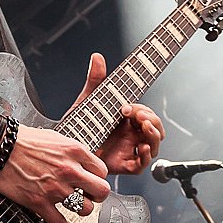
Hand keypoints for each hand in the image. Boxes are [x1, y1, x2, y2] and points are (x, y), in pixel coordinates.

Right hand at [0, 123, 110, 222]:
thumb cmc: (22, 140)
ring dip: (83, 210)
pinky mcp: (40, 202)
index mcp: (75, 152)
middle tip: (92, 197)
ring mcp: (56, 188)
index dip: (98, 177)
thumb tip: (80, 163)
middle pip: (101, 191)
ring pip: (86, 209)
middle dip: (98, 196)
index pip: (102, 171)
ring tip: (77, 208)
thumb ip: (72, 152)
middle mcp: (69, 170)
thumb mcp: (56, 138)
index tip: (93, 181)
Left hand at [72, 53, 164, 175]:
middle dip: (152, 120)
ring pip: (154, 144)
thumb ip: (96, 80)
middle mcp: (132, 135)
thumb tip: (97, 57)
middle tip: (139, 116)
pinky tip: (141, 147)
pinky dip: (145, 156)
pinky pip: (142, 164)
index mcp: (128, 120)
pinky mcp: (124, 165)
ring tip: (145, 127)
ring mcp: (129, 150)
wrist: (67, 147)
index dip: (142, 109)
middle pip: (156, 128)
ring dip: (153, 135)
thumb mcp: (89, 100)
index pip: (147, 113)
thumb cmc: (80, 125)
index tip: (127, 107)